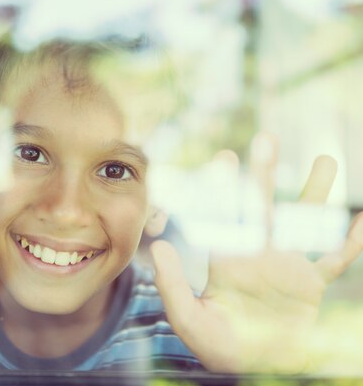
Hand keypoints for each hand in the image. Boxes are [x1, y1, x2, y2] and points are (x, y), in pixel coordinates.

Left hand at [151, 136, 362, 372]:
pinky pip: (335, 260)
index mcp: (226, 258)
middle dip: (264, 174)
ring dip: (315, 194)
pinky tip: (361, 221)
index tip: (225, 156)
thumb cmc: (216, 344)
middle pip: (263, 206)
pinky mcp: (311, 285)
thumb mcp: (187, 318)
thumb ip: (172, 284)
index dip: (224, 187)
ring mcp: (287, 266)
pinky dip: (349, 243)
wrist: (251, 366)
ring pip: (303, 222)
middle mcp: (257, 253)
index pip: (224, 215)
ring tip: (327, 160)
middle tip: (266, 138)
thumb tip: (158, 245)